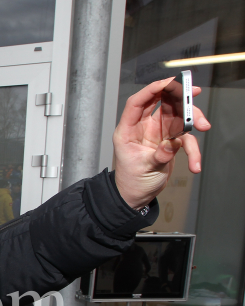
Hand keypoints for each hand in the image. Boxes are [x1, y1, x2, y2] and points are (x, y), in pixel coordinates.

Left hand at [112, 77, 210, 208]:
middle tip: (194, 93)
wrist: (137, 196)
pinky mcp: (169, 142)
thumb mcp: (144, 168)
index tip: (168, 82)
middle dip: (178, 96)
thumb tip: (172, 143)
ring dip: (192, 120)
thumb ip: (159, 155)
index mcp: (128, 130)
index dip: (151, 90)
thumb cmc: (132, 182)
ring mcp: (157, 134)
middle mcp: (142, 128)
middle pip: (161, 104)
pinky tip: (195, 164)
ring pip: (178, 117)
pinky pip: (185, 138)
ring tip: (204, 127)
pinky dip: (193, 150)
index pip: (137, 102)